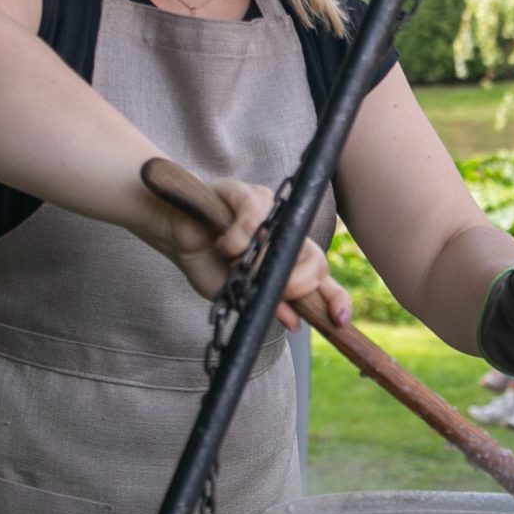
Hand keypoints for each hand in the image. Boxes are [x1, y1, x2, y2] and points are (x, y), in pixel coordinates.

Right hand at [137, 173, 349, 332]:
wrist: (174, 233)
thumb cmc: (207, 262)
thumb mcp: (236, 292)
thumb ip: (264, 303)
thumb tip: (293, 321)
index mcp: (287, 262)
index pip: (322, 281)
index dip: (336, 298)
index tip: (339, 319)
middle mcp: (287, 236)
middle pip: (316, 261)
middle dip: (295, 283)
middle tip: (268, 288)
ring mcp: (273, 213)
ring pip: (289, 240)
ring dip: (259, 259)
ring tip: (231, 260)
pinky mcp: (249, 193)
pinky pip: (257, 215)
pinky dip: (239, 236)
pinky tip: (223, 244)